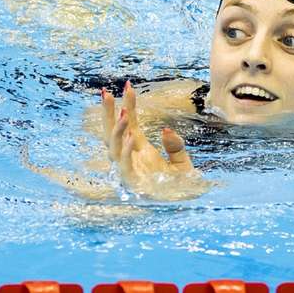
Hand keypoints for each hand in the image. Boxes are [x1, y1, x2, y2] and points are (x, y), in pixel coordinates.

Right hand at [101, 82, 207, 200]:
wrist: (187, 206)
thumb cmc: (182, 186)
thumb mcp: (182, 162)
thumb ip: (174, 145)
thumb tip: (164, 130)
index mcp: (141, 150)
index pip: (131, 124)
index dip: (128, 105)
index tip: (128, 85)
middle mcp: (132, 158)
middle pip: (112, 133)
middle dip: (108, 113)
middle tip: (106, 92)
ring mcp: (130, 170)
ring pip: (114, 147)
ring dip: (118, 130)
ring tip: (126, 114)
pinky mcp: (133, 182)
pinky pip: (125, 164)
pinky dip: (127, 151)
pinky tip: (132, 137)